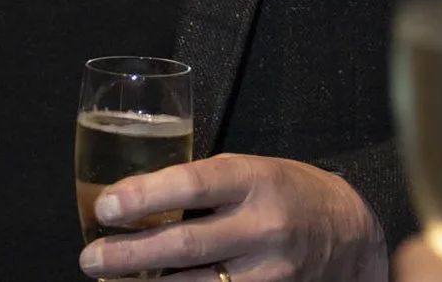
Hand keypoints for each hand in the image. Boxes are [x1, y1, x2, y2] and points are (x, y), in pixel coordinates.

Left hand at [80, 153, 387, 281]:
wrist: (351, 235)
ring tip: (110, 280)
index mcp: (256, 179)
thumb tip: (136, 198)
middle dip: (129, 254)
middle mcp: (264, 226)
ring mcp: (270, 272)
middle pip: (185, 244)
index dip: (144, 196)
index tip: (106, 206)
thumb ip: (205, 184)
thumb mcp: (253, 170)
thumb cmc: (289, 192)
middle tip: (90, 257)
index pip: (191, 183)